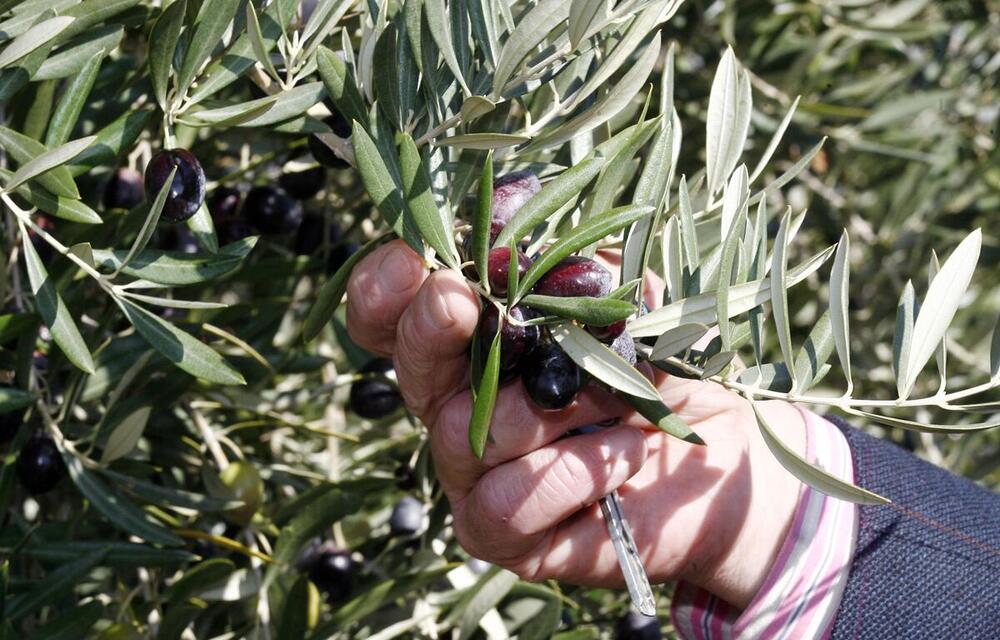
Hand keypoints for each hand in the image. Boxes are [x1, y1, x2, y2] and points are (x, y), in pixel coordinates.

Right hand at [345, 240, 807, 608]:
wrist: (712, 450)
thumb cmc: (658, 370)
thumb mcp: (629, 304)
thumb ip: (577, 272)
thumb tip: (516, 247)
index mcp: (471, 345)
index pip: (392, 318)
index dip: (384, 289)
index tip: (414, 260)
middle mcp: (457, 407)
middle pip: (409, 369)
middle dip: (430, 328)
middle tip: (461, 301)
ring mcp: (473, 475)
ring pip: (466, 437)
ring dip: (550, 408)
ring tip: (619, 398)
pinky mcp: (501, 535)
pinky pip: (508, 502)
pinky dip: (576, 469)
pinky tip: (627, 453)